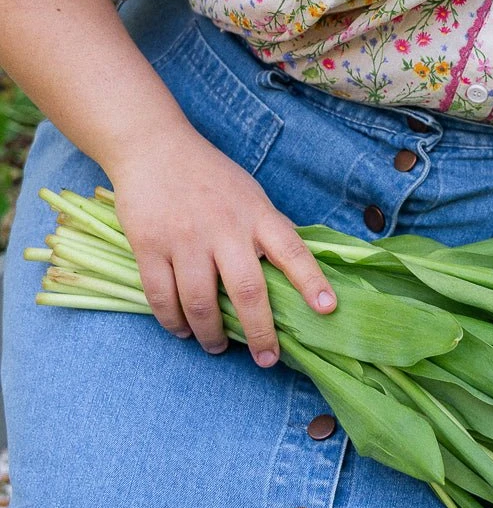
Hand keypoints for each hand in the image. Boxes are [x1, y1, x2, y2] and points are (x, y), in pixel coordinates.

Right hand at [107, 125, 336, 367]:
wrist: (154, 148)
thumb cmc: (209, 175)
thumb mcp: (250, 194)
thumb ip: (270, 228)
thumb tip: (299, 265)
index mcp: (256, 214)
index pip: (292, 249)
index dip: (311, 281)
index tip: (328, 309)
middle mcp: (224, 228)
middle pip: (248, 290)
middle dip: (261, 332)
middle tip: (268, 359)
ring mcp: (185, 239)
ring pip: (200, 303)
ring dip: (211, 334)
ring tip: (218, 346)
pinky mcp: (150, 246)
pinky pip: (162, 297)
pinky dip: (173, 322)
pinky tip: (183, 330)